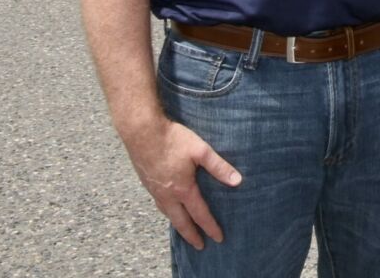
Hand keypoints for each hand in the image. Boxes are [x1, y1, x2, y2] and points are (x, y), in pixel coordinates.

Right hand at [121, 116, 241, 249]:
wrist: (142, 131)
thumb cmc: (173, 139)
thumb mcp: (200, 150)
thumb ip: (219, 167)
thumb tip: (237, 181)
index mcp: (182, 189)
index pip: (199, 214)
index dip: (210, 227)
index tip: (218, 238)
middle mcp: (167, 194)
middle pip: (180, 221)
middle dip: (191, 235)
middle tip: (199, 246)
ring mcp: (154, 190)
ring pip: (167, 213)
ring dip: (178, 224)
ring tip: (184, 229)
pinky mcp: (146, 182)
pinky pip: (159, 204)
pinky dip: (167, 212)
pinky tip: (168, 207)